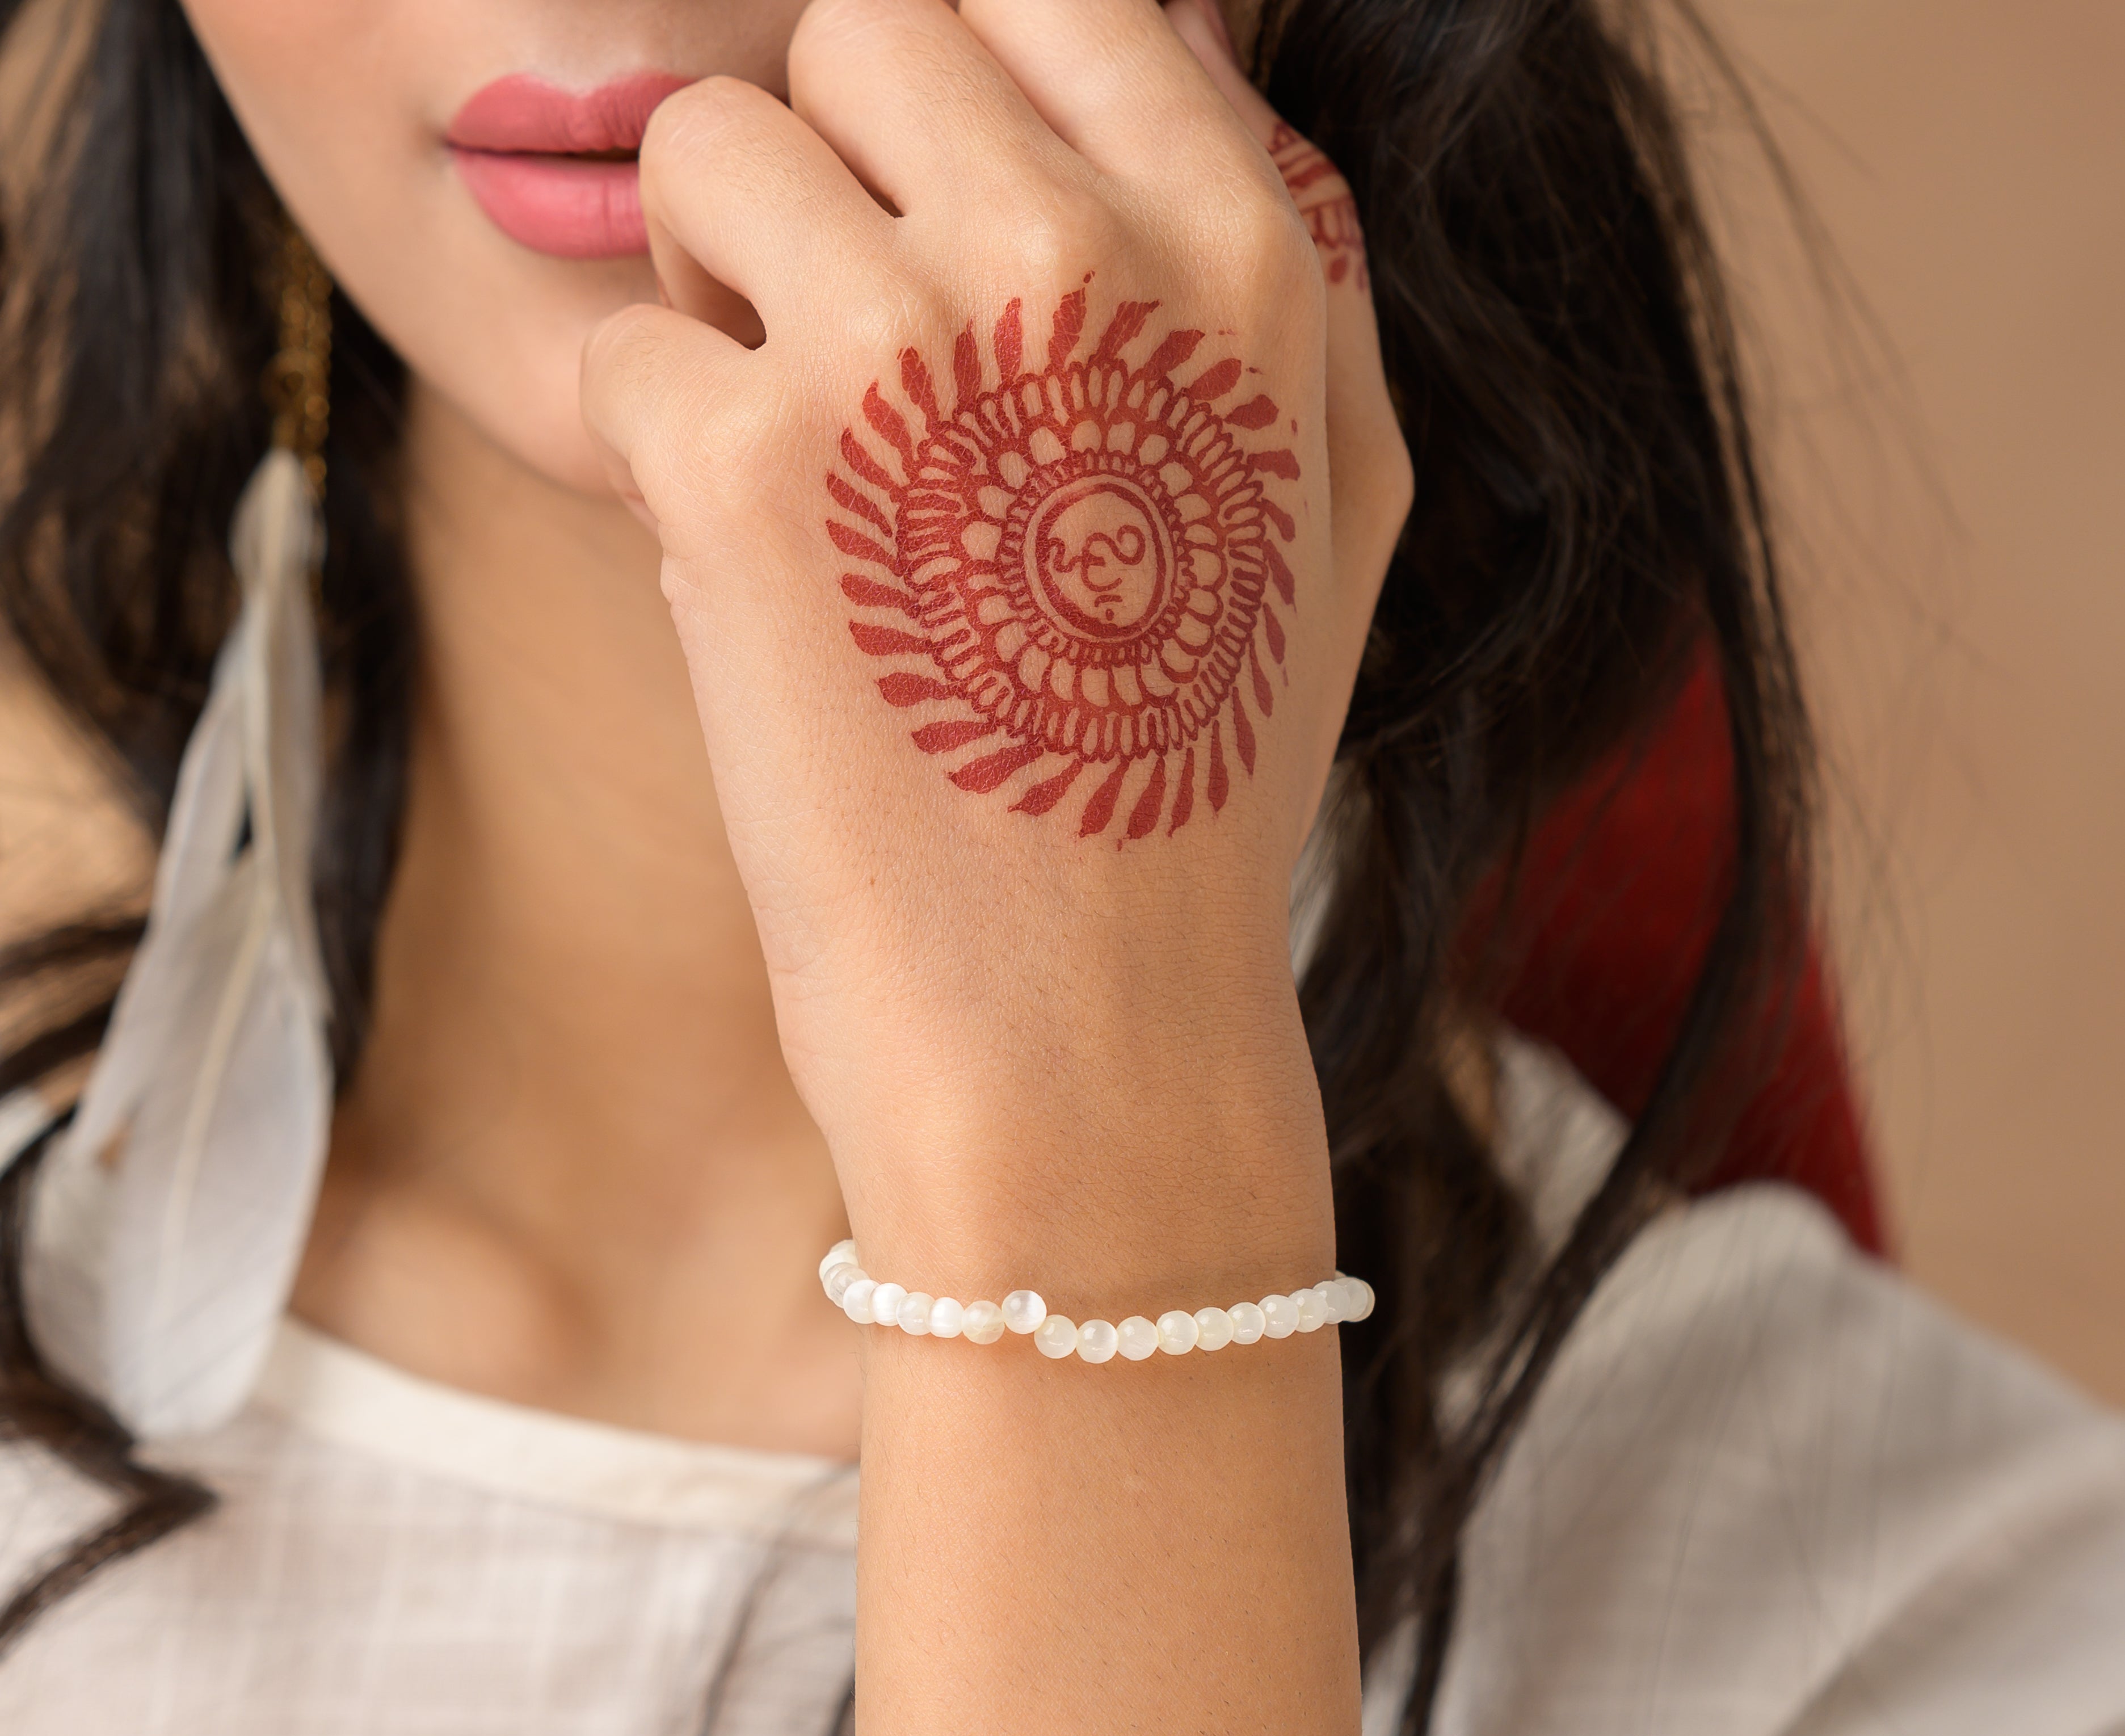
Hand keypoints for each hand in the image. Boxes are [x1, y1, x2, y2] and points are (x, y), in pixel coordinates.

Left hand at [579, 0, 1410, 1259]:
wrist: (1084, 1043)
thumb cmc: (1198, 799)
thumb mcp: (1338, 514)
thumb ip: (1297, 269)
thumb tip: (1214, 66)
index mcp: (1247, 247)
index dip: (960, 96)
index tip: (938, 224)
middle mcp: (1079, 250)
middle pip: (862, 31)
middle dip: (829, 177)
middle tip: (853, 363)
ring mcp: (901, 346)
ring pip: (707, 145)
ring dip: (718, 287)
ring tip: (797, 468)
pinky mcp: (742, 465)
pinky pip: (622, 345)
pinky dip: (649, 460)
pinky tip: (746, 591)